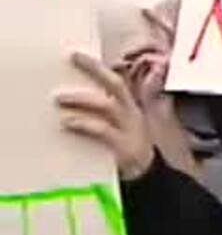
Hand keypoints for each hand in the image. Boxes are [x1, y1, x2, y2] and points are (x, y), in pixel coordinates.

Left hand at [53, 52, 156, 180]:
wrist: (148, 179)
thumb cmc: (126, 152)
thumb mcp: (119, 129)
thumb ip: (101, 116)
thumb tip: (68, 103)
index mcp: (130, 108)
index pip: (116, 81)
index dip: (97, 67)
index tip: (75, 54)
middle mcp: (132, 114)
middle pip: (116, 85)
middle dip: (95, 70)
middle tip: (72, 59)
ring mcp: (130, 129)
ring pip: (108, 106)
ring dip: (83, 99)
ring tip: (59, 97)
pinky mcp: (125, 146)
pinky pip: (103, 131)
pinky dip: (84, 125)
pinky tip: (67, 122)